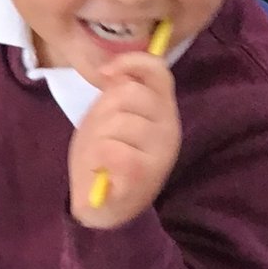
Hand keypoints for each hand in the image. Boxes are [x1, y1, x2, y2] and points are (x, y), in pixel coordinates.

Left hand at [69, 52, 180, 228]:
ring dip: (97, 137)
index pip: (158, 71)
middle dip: (103, 110)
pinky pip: (114, 150)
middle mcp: (170, 128)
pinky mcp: (145, 176)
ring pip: (118, 121)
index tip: (105, 74)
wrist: (99, 206)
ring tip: (100, 156)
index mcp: (163, 110)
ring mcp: (161, 153)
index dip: (131, 63)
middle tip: (99, 135)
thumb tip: (113, 68)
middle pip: (128, 93)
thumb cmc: (104, 157)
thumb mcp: (110, 116)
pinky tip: (101, 171)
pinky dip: (97, 158)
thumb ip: (118, 91)